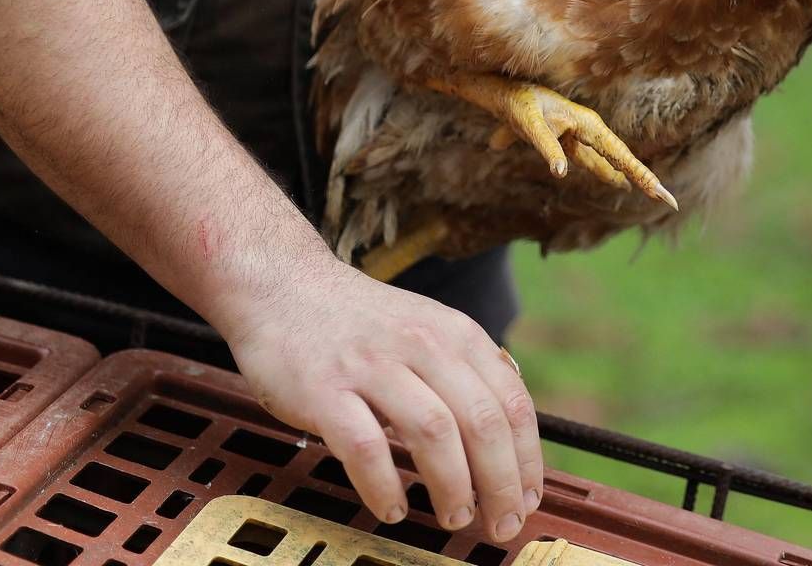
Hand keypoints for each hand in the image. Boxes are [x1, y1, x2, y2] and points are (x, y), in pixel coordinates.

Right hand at [214, 253, 542, 539]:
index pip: (511, 402)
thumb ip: (466, 373)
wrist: (282, 288)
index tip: (528, 498)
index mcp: (456, 335)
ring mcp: (373, 367)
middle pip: (481, 422)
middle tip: (500, 524)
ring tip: (454, 518)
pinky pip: (365, 447)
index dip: (527, 459)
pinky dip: (383, 485)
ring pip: (433, 433)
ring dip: (452, 487)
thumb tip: (509, 437)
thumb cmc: (359, 324)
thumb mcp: (428, 328)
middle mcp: (422, 345)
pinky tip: (392, 508)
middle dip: (500, 484)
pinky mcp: (325, 390)